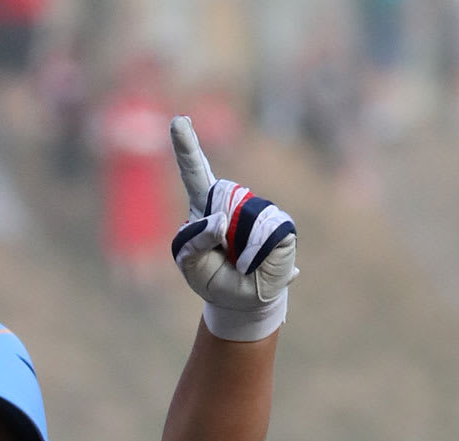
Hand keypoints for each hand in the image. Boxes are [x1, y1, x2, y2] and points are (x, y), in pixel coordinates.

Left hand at [168, 117, 298, 341]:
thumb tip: (218, 219)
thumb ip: (193, 243)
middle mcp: (232, 202)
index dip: (187, 146)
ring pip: (242, 220)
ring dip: (237, 249)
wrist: (244, 301)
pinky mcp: (280, 224)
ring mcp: (258, 209)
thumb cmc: (213, 278)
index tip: (178, 121)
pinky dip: (256, 254)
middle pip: (219, 198)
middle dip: (215, 232)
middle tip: (225, 259)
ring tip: (240, 262)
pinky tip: (255, 261)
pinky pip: (265, 233)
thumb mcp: (190, 266)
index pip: (194, 172)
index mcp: (204, 207)